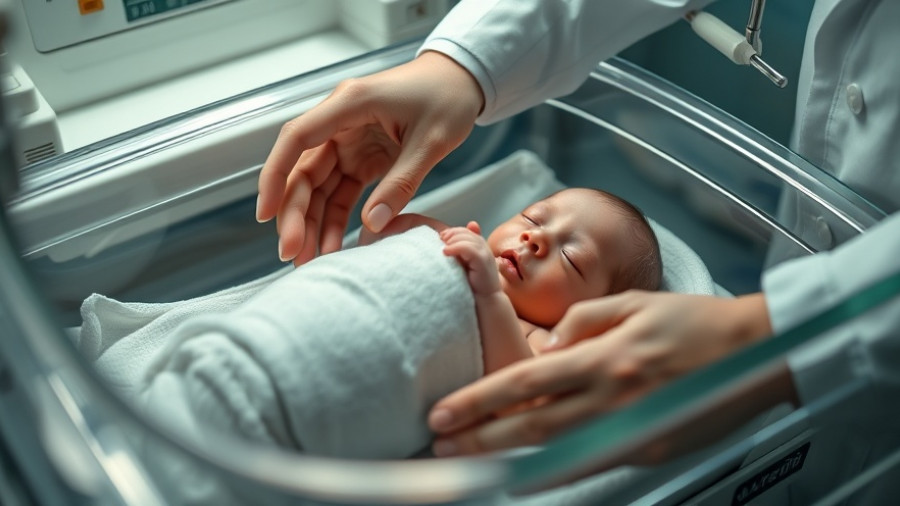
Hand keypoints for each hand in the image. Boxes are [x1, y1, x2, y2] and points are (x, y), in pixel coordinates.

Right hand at [256, 51, 483, 264]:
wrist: (461, 81)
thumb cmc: (447, 97)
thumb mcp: (432, 141)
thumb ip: (402, 181)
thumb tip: (373, 224)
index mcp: (350, 105)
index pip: (297, 139)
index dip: (275, 175)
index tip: (265, 213)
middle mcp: (340, 122)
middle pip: (303, 171)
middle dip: (294, 214)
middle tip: (292, 255)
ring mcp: (348, 141)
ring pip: (317, 187)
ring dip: (310, 223)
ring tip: (309, 261)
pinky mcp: (360, 157)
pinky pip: (340, 192)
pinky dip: (334, 219)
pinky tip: (331, 246)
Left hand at [427, 291, 771, 455]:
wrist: (755, 351)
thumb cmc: (693, 321)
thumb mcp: (631, 303)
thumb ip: (580, 324)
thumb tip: (543, 351)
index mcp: (606, 358)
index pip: (525, 383)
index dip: (479, 402)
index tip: (444, 414)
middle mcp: (614, 399)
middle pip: (531, 427)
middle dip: (480, 440)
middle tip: (440, 448)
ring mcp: (632, 430)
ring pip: (556, 454)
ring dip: (507, 461)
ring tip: (471, 464)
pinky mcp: (648, 450)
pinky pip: (590, 461)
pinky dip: (553, 469)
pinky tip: (527, 471)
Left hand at [441, 222, 500, 295]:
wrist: (486, 300)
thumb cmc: (473, 285)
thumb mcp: (463, 265)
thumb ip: (457, 253)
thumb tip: (444, 239)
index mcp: (480, 246)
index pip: (465, 231)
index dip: (452, 232)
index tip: (441, 237)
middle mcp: (484, 247)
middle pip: (466, 232)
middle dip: (451, 234)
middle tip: (440, 240)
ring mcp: (485, 253)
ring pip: (467, 238)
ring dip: (452, 240)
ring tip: (443, 248)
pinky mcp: (483, 261)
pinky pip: (468, 248)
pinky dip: (455, 247)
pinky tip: (446, 252)